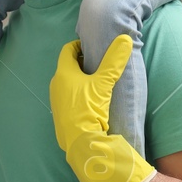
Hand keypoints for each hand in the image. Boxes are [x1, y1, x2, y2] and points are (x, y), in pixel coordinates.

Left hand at [49, 36, 155, 181]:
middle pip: (67, 66)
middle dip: (82, 62)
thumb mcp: (104, 83)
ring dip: (80, 79)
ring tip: (98, 80)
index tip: (92, 46)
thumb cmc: (89, 109)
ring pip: (68, 83)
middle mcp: (56, 85)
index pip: (67, 50)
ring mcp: (56, 101)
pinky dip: (78, 93)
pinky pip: (69, 97)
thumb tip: (126, 39)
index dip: (79, 45)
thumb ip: (114, 61)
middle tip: (98, 61)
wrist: (80, 143)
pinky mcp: (60, 115)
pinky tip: (91, 100)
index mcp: (63, 73)